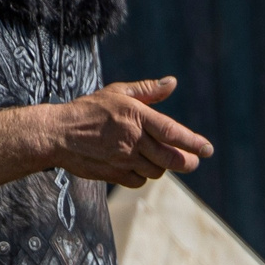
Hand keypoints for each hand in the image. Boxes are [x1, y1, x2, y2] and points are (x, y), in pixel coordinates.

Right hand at [51, 77, 216, 186]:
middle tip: (193, 161)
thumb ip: (147, 90)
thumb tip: (172, 83)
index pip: (172, 132)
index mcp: (135, 116)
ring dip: (162, 167)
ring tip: (159, 158)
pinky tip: (139, 166)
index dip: (193, 142)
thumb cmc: (88, 110)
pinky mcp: (114, 174)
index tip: (208, 149)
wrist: (56, 134)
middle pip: (170, 158)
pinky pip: (139, 181)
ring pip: (156, 170)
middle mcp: (132, 139)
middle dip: (187, 162)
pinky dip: (143, 176)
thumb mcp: (117, 92)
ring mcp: (123, 159)